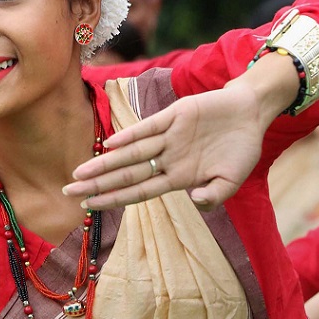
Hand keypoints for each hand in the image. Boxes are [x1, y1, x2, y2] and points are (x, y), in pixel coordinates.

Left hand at [63, 82, 265, 209]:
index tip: (89, 206)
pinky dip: (130, 134)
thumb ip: (215, 195)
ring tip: (79, 172)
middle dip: (97, 184)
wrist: (250, 111)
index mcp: (178, 176)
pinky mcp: (175, 115)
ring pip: (131, 153)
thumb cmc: (241, 148)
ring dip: (105, 163)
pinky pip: (149, 126)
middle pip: (126, 174)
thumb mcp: (233, 179)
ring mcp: (169, 137)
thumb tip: (195, 202)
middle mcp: (167, 158)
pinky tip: (110, 144)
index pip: (138, 192)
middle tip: (67, 192)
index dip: (114, 199)